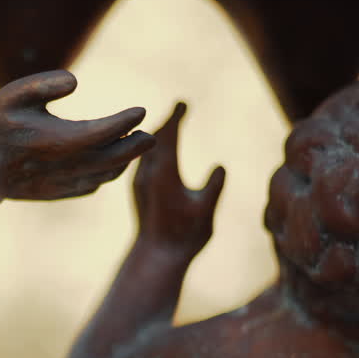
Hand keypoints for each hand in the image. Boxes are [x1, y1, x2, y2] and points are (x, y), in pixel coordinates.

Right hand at [0, 70, 154, 199]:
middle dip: (134, 147)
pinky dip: (104, 176)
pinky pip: (89, 186)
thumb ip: (44, 84)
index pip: (104, 131)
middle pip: (113, 158)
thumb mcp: (11, 96)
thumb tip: (75, 81)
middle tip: (151, 135)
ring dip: (122, 162)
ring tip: (134, 147)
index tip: (141, 110)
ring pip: (104, 175)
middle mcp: (67, 165)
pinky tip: (107, 167)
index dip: (125, 121)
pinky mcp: (55, 193)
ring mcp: (62, 183)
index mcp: (61, 140)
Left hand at [133, 102, 224, 253]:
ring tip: (170, 124)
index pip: (167, 136)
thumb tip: (220, 166)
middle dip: (167, 122)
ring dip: (158, 135)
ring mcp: (139, 182)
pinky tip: (157, 150)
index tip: (183, 102)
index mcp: (163, 174)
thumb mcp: (205, 211)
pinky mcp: (138, 190)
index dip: (175, 117)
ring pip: (145, 150)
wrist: (157, 256)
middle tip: (179, 108)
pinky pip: (142, 161)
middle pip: (153, 138)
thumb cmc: (185, 236)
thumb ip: (213, 187)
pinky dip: (152, 150)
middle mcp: (146, 174)